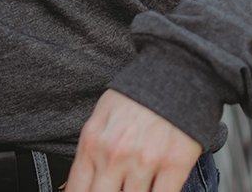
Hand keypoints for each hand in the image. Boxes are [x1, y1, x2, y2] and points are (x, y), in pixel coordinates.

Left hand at [67, 90, 202, 191]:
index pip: (77, 190)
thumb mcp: (101, 116)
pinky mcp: (173, 165)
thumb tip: (85, 184)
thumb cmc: (137, 95)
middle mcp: (114, 155)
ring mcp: (144, 161)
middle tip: (117, 187)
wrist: (172, 71)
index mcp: (93, 142)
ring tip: (135, 185)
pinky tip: (154, 189)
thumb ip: (91, 151)